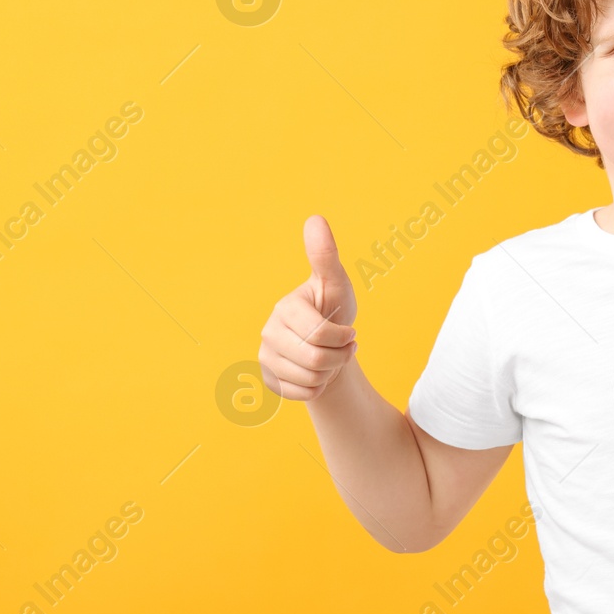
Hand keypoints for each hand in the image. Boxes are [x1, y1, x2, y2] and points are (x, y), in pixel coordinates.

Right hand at [258, 215, 358, 400]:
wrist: (329, 346)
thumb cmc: (334, 309)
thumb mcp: (336, 284)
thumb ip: (325, 256)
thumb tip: (315, 218)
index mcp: (284, 307)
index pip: (320, 335)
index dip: (343, 338)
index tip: (348, 332)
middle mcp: (268, 332)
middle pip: (316, 360)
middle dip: (339, 357)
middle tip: (341, 347)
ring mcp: (265, 357)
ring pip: (310, 380)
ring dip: (330, 373)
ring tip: (329, 358)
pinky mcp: (269, 380)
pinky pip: (302, 395)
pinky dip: (317, 389)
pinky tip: (316, 374)